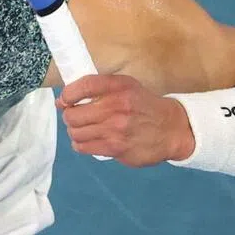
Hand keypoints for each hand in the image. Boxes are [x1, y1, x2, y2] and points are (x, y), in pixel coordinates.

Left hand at [57, 75, 194, 165]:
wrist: (171, 128)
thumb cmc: (143, 104)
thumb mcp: (125, 85)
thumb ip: (98, 87)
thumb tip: (63, 99)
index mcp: (117, 87)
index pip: (82, 87)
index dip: (67, 94)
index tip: (65, 100)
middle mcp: (115, 107)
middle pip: (73, 115)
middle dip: (69, 116)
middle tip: (74, 116)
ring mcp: (115, 130)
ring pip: (76, 133)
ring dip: (74, 131)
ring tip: (81, 129)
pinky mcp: (117, 149)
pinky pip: (85, 148)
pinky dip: (80, 144)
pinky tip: (86, 141)